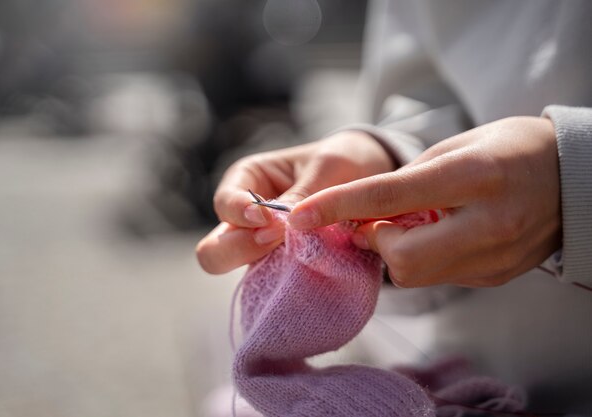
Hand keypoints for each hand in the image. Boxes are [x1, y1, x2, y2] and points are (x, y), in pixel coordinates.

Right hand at [196, 131, 395, 273]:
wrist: (371, 179)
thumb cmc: (343, 161)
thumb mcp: (328, 167)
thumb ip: (303, 194)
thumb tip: (283, 225)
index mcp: (247, 180)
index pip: (224, 203)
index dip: (239, 213)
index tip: (267, 218)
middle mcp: (245, 218)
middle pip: (214, 248)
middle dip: (239, 248)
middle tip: (277, 239)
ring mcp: (262, 247)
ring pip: (239, 271)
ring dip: (263, 266)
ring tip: (299, 255)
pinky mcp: (283, 267)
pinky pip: (272, 283)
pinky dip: (286, 280)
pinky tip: (310, 271)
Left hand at [288, 117, 561, 286]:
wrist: (574, 177)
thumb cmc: (510, 147)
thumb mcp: (456, 146)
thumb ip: (408, 183)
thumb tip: (365, 216)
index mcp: (473, 176)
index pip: (389, 197)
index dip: (337, 208)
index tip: (299, 217)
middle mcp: (488, 223)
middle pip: (401, 261)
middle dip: (376, 244)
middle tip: (378, 222)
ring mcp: (496, 257)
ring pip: (417, 275)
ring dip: (398, 252)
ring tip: (415, 223)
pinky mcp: (496, 276)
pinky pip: (440, 277)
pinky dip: (424, 258)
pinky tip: (441, 235)